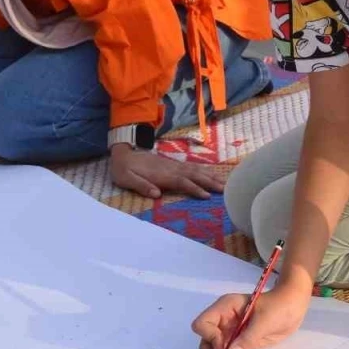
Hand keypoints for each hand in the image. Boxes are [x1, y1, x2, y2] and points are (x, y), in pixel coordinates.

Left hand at [109, 144, 223, 198]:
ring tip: (223, 182)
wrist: (123, 152)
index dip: (194, 188)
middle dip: (209, 182)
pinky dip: (203, 170)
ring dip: (209, 176)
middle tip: (225, 189)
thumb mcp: (126, 178)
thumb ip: (140, 185)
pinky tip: (211, 174)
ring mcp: (172, 165)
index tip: (207, 195)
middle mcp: (170, 168)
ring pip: (195, 170)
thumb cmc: (123, 169)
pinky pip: (191, 167)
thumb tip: (156, 194)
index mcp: (160, 174)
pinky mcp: (173, 164)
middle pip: (193, 174)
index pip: (181, 181)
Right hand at [192, 284, 309, 348]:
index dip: (210, 340)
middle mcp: (224, 322)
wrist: (295, 306)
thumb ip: (247, 338)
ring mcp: (231, 334)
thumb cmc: (280, 306)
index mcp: (225, 309)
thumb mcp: (264, 321)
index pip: (202, 325)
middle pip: (207, 346)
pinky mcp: (241, 344)